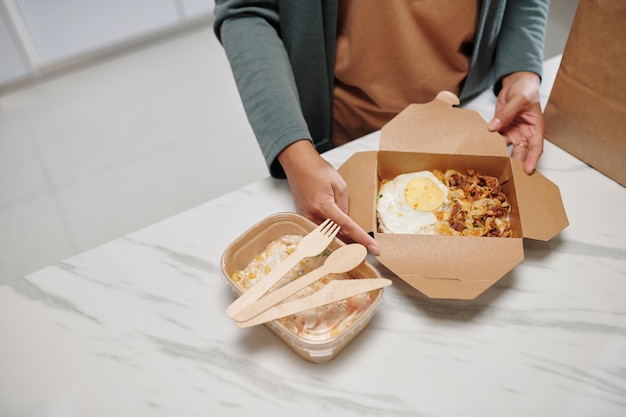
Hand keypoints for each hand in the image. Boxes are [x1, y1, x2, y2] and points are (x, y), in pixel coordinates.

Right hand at [278, 140, 379, 254]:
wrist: (299, 165)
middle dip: (352, 246)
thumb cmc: (318, 171)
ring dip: (342, 244)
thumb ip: (345, 207)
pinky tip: (341, 240)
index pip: (347, 227)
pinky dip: (331, 237)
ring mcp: (306, 219)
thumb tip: (348, 224)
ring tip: (356, 248)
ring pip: (327, 238)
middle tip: (366, 252)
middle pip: (336, 238)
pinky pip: (319, 233)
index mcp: (323, 206)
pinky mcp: (303, 219)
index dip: (362, 239)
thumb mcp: (339, 185)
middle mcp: (312, 216)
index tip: (374, 248)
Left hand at [488, 71, 543, 173]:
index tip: (528, 169)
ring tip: (491, 162)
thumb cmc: (525, 90)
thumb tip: (494, 126)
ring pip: (506, 148)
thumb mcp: (519, 99)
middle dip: (514, 163)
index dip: (532, 159)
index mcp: (535, 128)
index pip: (536, 147)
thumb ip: (507, 112)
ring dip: (499, 154)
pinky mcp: (501, 129)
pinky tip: (482, 147)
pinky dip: (490, 143)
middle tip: (508, 173)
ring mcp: (512, 133)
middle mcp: (524, 134)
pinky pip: (495, 139)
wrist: (516, 84)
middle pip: (520, 152)